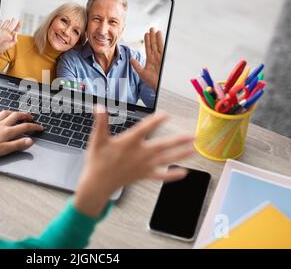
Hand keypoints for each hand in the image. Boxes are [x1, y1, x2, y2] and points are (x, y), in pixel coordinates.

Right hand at [0, 18, 21, 54]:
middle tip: (14, 19)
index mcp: (11, 36)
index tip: (20, 21)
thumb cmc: (2, 48)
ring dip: (7, 22)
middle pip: (11, 26)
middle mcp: (7, 33)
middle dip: (13, 22)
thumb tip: (16, 33)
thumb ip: (14, 40)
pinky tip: (2, 21)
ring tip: (9, 20)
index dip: (18, 25)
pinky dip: (1, 22)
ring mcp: (2, 31)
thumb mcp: (10, 45)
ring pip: (6, 24)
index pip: (16, 29)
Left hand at [0, 111, 42, 160]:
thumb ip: (18, 144)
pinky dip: (3, 114)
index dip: (35, 127)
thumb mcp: (5, 149)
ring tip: (19, 114)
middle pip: (17, 116)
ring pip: (7, 113)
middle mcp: (3, 124)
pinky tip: (3, 115)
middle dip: (26, 115)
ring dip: (15, 112)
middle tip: (32, 117)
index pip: (25, 127)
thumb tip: (30, 140)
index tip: (41, 128)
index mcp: (8, 131)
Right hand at [74, 106, 194, 216]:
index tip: (166, 115)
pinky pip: (160, 176)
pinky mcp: (144, 175)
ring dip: (180, 155)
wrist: (98, 183)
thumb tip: (99, 107)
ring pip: (165, 160)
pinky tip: (183, 173)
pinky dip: (172, 175)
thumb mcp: (97, 139)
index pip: (144, 130)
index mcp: (128, 143)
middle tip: (192, 136)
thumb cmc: (98, 161)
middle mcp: (139, 154)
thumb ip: (101, 122)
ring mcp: (143, 166)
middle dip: (178, 141)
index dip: (155, 122)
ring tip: (193, 150)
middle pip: (162, 146)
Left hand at [130, 27, 163, 90]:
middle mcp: (155, 57)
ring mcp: (160, 57)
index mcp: (150, 60)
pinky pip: (162, 48)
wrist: (159, 86)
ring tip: (155, 30)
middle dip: (152, 37)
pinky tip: (160, 35)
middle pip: (153, 45)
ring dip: (156, 37)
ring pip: (157, 45)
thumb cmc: (152, 81)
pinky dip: (161, 42)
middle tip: (151, 28)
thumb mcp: (142, 73)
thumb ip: (136, 65)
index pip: (148, 48)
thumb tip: (131, 59)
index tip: (146, 34)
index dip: (147, 41)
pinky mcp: (163, 58)